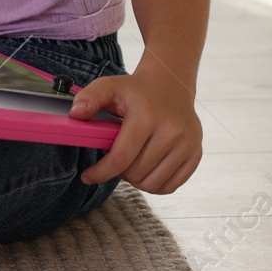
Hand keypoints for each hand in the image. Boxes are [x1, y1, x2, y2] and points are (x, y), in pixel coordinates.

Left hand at [69, 58, 201, 191]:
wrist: (171, 84)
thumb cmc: (136, 90)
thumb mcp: (109, 86)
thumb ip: (88, 98)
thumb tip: (76, 115)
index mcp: (147, 116)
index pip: (121, 158)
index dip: (101, 172)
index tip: (87, 176)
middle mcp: (172, 131)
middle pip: (135, 173)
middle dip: (119, 171)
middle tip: (116, 156)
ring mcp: (187, 144)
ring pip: (152, 184)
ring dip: (136, 180)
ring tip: (131, 162)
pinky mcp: (195, 153)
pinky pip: (170, 186)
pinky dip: (154, 184)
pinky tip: (146, 169)